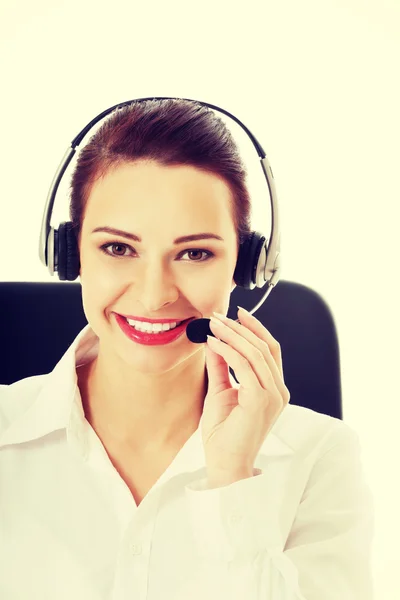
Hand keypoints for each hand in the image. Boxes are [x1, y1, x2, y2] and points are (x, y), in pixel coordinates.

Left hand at [202, 306, 289, 477]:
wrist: (224, 464)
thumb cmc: (223, 434)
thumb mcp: (220, 392)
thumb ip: (221, 367)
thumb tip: (215, 341)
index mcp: (274, 389)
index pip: (270, 350)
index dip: (256, 329)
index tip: (237, 314)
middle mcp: (279, 391)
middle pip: (264, 347)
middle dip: (240, 328)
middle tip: (218, 316)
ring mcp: (273, 396)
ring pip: (256, 352)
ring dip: (233, 335)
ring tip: (213, 325)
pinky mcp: (260, 400)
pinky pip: (244, 365)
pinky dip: (228, 350)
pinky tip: (214, 343)